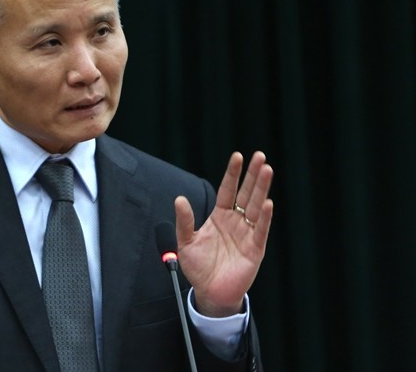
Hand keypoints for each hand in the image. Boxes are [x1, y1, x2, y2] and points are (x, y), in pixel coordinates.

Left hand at [175, 151, 273, 316]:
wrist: (210, 293)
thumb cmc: (199, 268)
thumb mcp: (186, 242)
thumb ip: (184, 221)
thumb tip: (179, 199)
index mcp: (220, 217)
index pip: (228, 190)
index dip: (233, 174)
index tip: (238, 156)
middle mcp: (236, 222)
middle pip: (246, 194)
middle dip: (252, 175)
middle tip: (259, 156)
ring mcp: (247, 234)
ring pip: (256, 207)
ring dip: (262, 189)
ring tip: (267, 170)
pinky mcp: (255, 249)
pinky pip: (261, 230)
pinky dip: (265, 217)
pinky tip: (268, 203)